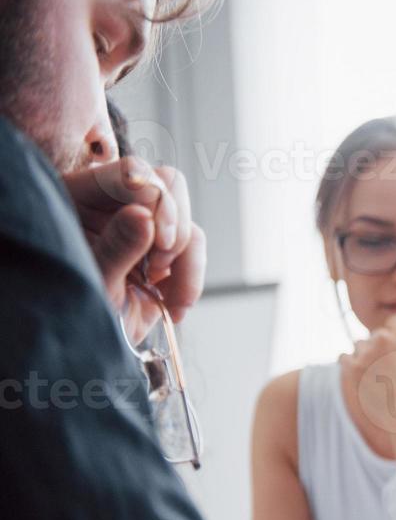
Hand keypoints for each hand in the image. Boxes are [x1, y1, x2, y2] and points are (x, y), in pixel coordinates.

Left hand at [63, 157, 205, 339]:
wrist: (88, 347)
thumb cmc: (74, 310)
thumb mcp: (93, 279)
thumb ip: (116, 245)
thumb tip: (144, 215)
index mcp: (83, 198)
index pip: (130, 172)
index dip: (155, 199)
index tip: (158, 240)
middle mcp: (115, 206)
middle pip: (168, 184)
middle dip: (174, 227)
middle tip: (160, 264)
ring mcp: (143, 229)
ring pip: (188, 221)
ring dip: (186, 261)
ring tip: (163, 292)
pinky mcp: (165, 254)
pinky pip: (197, 250)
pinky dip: (193, 280)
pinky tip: (173, 305)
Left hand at [339, 314, 395, 467]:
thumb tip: (387, 341)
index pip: (395, 321)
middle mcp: (385, 337)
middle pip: (376, 335)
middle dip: (380, 349)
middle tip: (389, 372)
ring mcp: (366, 352)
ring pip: (359, 347)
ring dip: (365, 359)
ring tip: (378, 381)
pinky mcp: (351, 368)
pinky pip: (344, 358)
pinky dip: (351, 367)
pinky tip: (364, 381)